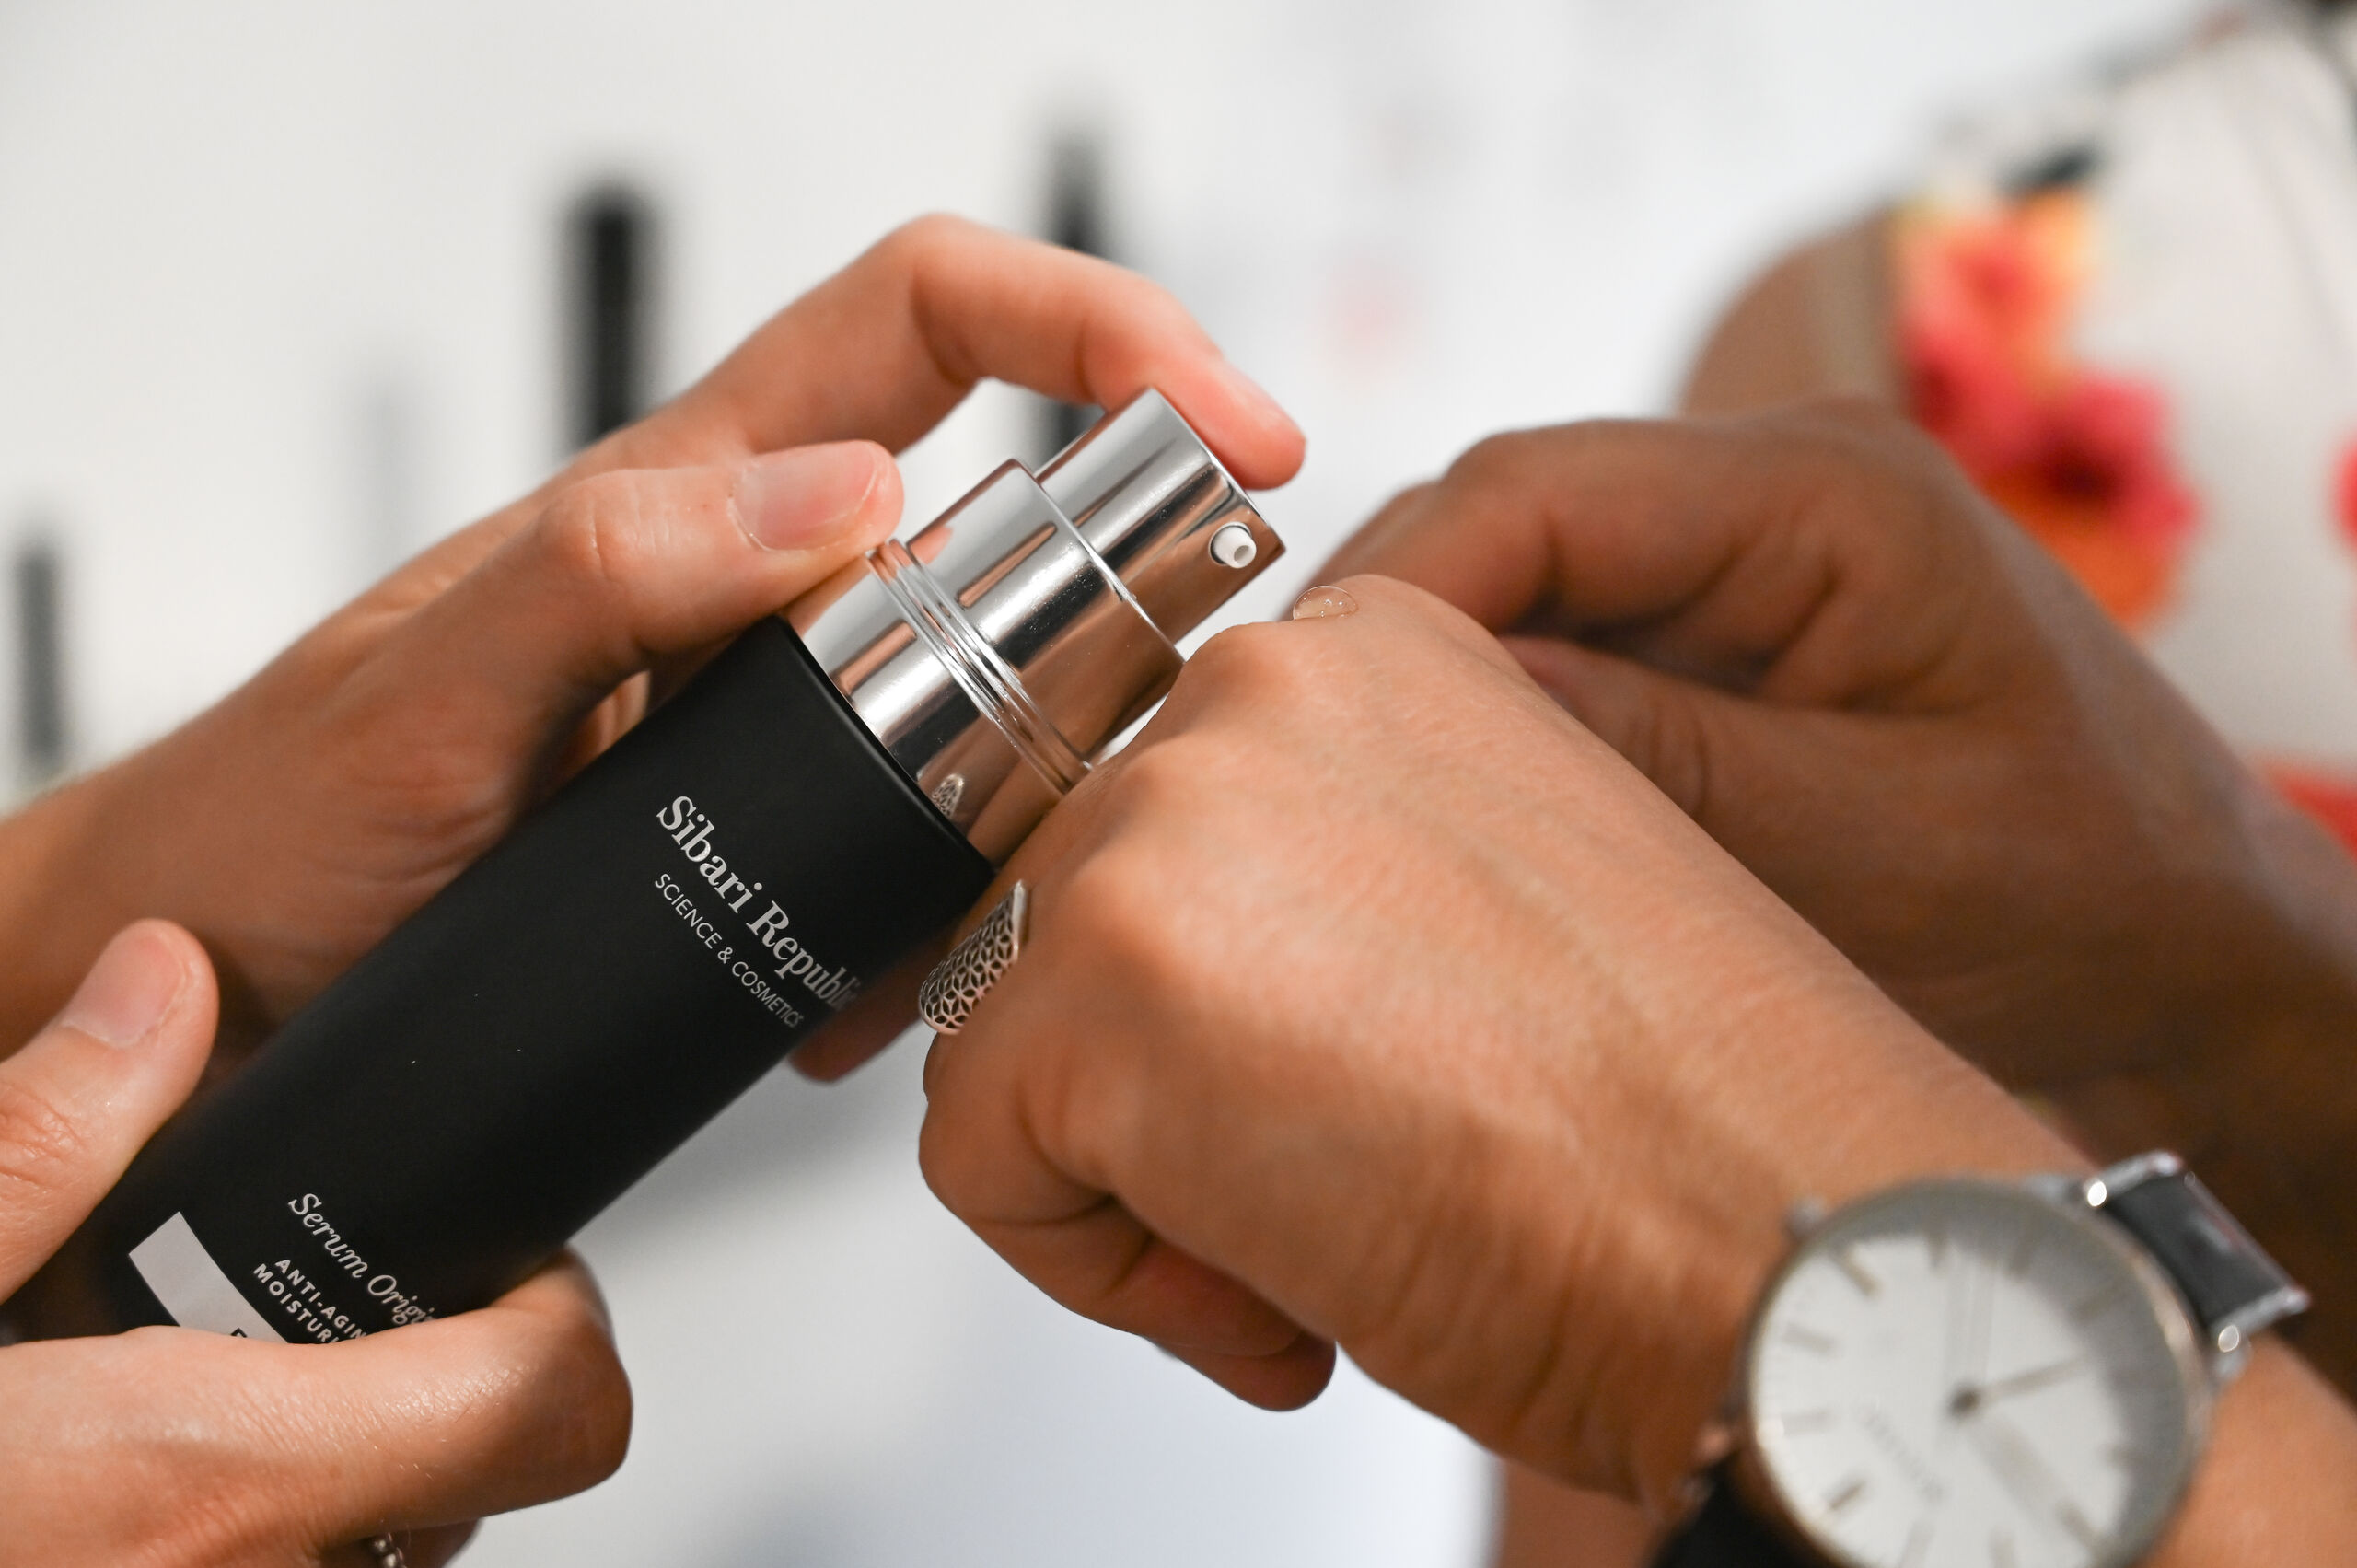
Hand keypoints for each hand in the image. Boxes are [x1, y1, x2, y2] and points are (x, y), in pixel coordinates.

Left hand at [0, 215, 1304, 1056]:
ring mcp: (779, 717)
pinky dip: (932, 927)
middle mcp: (763, 587)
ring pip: (996, 711)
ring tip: (939, 929)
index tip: (1229, 423)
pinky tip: (867, 998)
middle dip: (1110, 623)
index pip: (936, 317)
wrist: (220, 987)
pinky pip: (922, 850)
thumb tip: (849, 497)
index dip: (1102, 327)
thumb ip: (607, 573)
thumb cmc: (278, 818)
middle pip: (1019, 523)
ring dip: (1021, 814)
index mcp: (698, 488)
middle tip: (1104, 757)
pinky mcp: (777, 835)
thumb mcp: (427, 692)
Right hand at [0, 923, 629, 1565]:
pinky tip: (130, 1507)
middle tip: (323, 1326)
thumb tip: (160, 986)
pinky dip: (244, 1553)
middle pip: (470, 1493)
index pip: (550, 1407)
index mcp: (210, 1483)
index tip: (505, 1268)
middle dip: (426, 1397)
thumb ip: (41, 1136)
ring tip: (203, 1411)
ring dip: (331, 1496)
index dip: (559, 1320)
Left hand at [915, 577, 2069, 1512]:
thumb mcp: (1486, 906)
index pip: (1159, 817)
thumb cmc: (1694, 1119)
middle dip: (1154, 1084)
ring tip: (1302, 1250)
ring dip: (1129, 1172)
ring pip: (1013, 1025)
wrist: (1796, 1241)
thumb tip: (1192, 972)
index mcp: (1373, 653)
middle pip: (1069, 916)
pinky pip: (977, 1154)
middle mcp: (1259, 689)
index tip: (1313, 1081)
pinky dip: (1088, 1263)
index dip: (1212, 991)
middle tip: (1319, 1190)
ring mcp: (1171, 815)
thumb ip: (1320, 871)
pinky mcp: (1108, 973)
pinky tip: (1270, 1293)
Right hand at [1326, 400, 2347, 1084]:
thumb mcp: (1865, 850)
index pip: (1536, 491)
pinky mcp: (1722, 640)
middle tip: (1295, 780)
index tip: (1299, 711)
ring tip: (1351, 813)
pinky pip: (1565, 657)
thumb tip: (1424, 703)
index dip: (1395, 591)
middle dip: (1389, 644)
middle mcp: (1771, 496)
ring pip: (1515, 592)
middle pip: (1504, 525)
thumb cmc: (2083, 906)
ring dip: (1430, 693)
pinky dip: (1493, 732)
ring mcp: (1743, 564)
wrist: (2192, 961)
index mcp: (1826, 496)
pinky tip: (1448, 823)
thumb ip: (1654, 760)